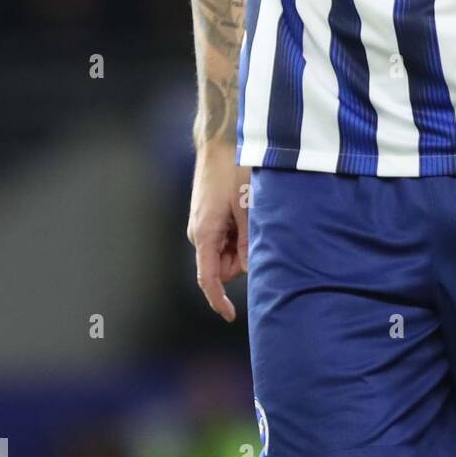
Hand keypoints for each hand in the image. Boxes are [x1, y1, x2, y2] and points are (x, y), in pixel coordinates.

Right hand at [187, 146, 251, 320]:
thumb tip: (251, 269)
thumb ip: (249, 241)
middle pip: (223, 266)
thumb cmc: (235, 170)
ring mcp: (204, 224)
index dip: (219, 300)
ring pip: (227, 251)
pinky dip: (239, 231)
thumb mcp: (248, 207)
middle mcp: (199, 233)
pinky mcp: (210, 215)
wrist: (221, 140)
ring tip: (250, 210)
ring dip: (242, 242)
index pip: (208, 279)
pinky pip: (226, 236)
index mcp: (204, 234)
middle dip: (242, 258)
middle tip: (256, 227)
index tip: (231, 316)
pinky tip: (246, 207)